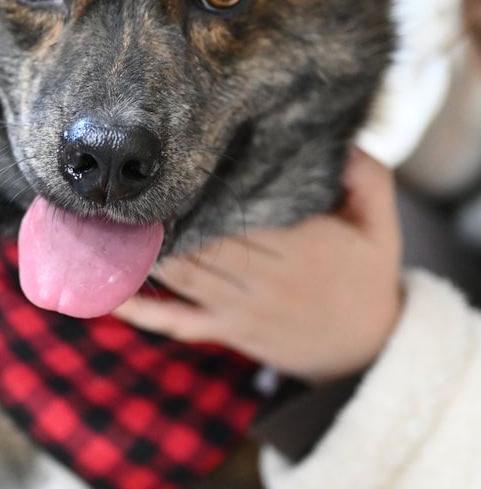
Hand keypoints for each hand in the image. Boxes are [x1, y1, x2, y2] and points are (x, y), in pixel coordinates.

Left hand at [115, 149, 402, 378]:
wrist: (368, 348)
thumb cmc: (369, 274)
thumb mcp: (381, 224)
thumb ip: (368, 178)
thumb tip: (345, 139)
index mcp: (301, 245)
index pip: (242, 212)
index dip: (206, 191)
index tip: (175, 165)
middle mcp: (265, 277)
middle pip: (205, 241)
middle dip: (166, 216)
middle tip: (127, 188)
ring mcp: (241, 309)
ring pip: (184, 275)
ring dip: (145, 252)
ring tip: (110, 224)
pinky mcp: (228, 332)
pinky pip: (178, 323)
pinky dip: (143, 312)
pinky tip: (107, 296)